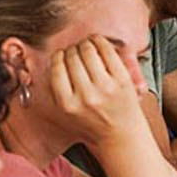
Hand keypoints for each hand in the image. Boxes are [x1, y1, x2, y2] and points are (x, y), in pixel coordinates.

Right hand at [47, 35, 150, 153]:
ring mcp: (105, 86)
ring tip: (86, 45)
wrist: (120, 134)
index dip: (58, 56)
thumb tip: (53, 60)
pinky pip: (108, 51)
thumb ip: (57, 90)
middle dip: (72, 49)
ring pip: (88, 51)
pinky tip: (97, 41)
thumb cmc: (93, 122)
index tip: (62, 54)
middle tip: (75, 49)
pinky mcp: (122, 79)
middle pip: (72, 57)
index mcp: (68, 104)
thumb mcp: (67, 112)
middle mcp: (86, 95)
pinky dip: (100, 41)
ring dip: (85, 43)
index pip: (57, 68)